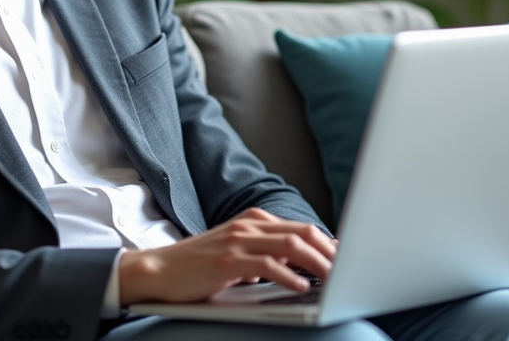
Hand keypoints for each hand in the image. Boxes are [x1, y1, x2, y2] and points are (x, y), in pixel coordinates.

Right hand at [118, 208, 336, 304]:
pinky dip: (288, 276)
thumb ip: (267, 255)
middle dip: (329, 253)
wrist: (160, 270)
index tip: (347, 261)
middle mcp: (248, 225)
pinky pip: (266, 266)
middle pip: (301, 234)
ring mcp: (237, 241)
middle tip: (348, 272)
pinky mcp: (227, 260)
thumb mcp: (238, 254)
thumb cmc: (200, 266)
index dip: (328, 244)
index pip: (301, 229)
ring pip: (289, 247)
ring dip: (316, 264)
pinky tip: (300, 287)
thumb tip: (303, 268)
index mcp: (253, 221)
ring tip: (332, 280)